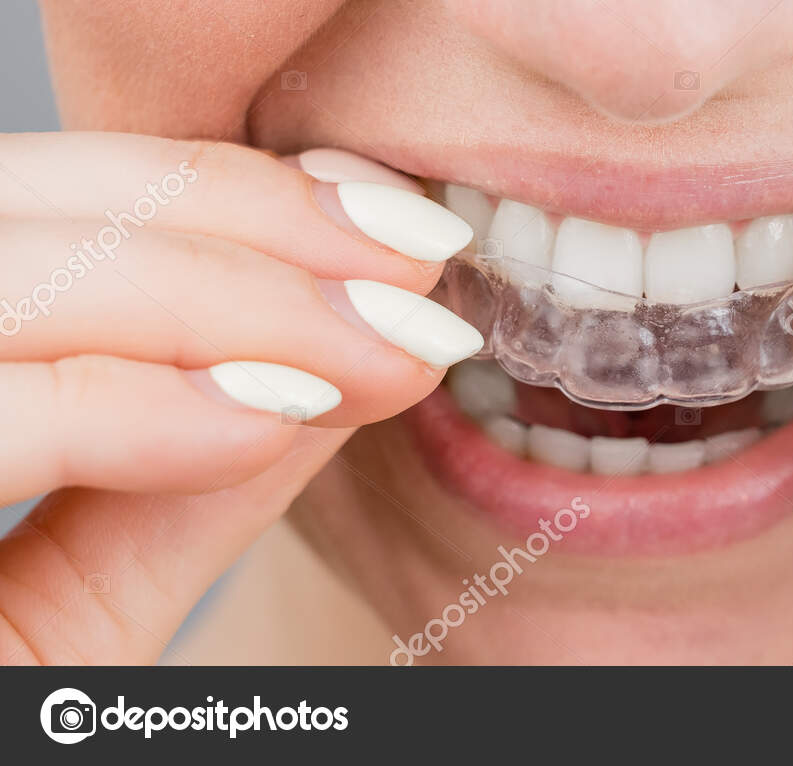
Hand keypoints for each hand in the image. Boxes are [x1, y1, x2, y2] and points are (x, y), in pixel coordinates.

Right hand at [0, 133, 478, 663]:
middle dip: (242, 223)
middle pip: (11, 210)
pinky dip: (127, 404)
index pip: (36, 212)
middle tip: (411, 270)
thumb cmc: (0, 737)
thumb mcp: (73, 614)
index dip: (217, 194)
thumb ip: (182, 477)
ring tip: (379, 348)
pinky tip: (268, 420)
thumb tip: (342, 354)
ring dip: (222, 297)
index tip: (391, 230)